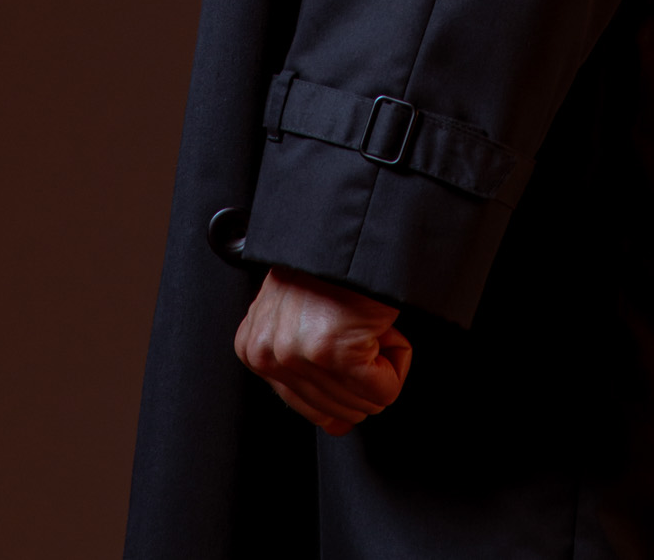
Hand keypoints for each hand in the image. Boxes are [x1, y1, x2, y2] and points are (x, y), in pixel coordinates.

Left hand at [234, 265, 412, 434]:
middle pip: (340, 411)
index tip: (350, 343)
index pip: (310, 408)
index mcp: (255, 348)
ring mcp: (299, 353)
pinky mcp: (333, 349)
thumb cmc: (334, 267)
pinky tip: (382, 327)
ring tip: (368, 322)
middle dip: (365, 371)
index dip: (345, 379)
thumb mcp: (300, 319)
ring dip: (381, 362)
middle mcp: (270, 354)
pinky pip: (384, 389)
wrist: (355, 227)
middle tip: (361, 328)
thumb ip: (308, 375)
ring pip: (364, 403)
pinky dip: (398, 360)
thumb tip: (335, 425)